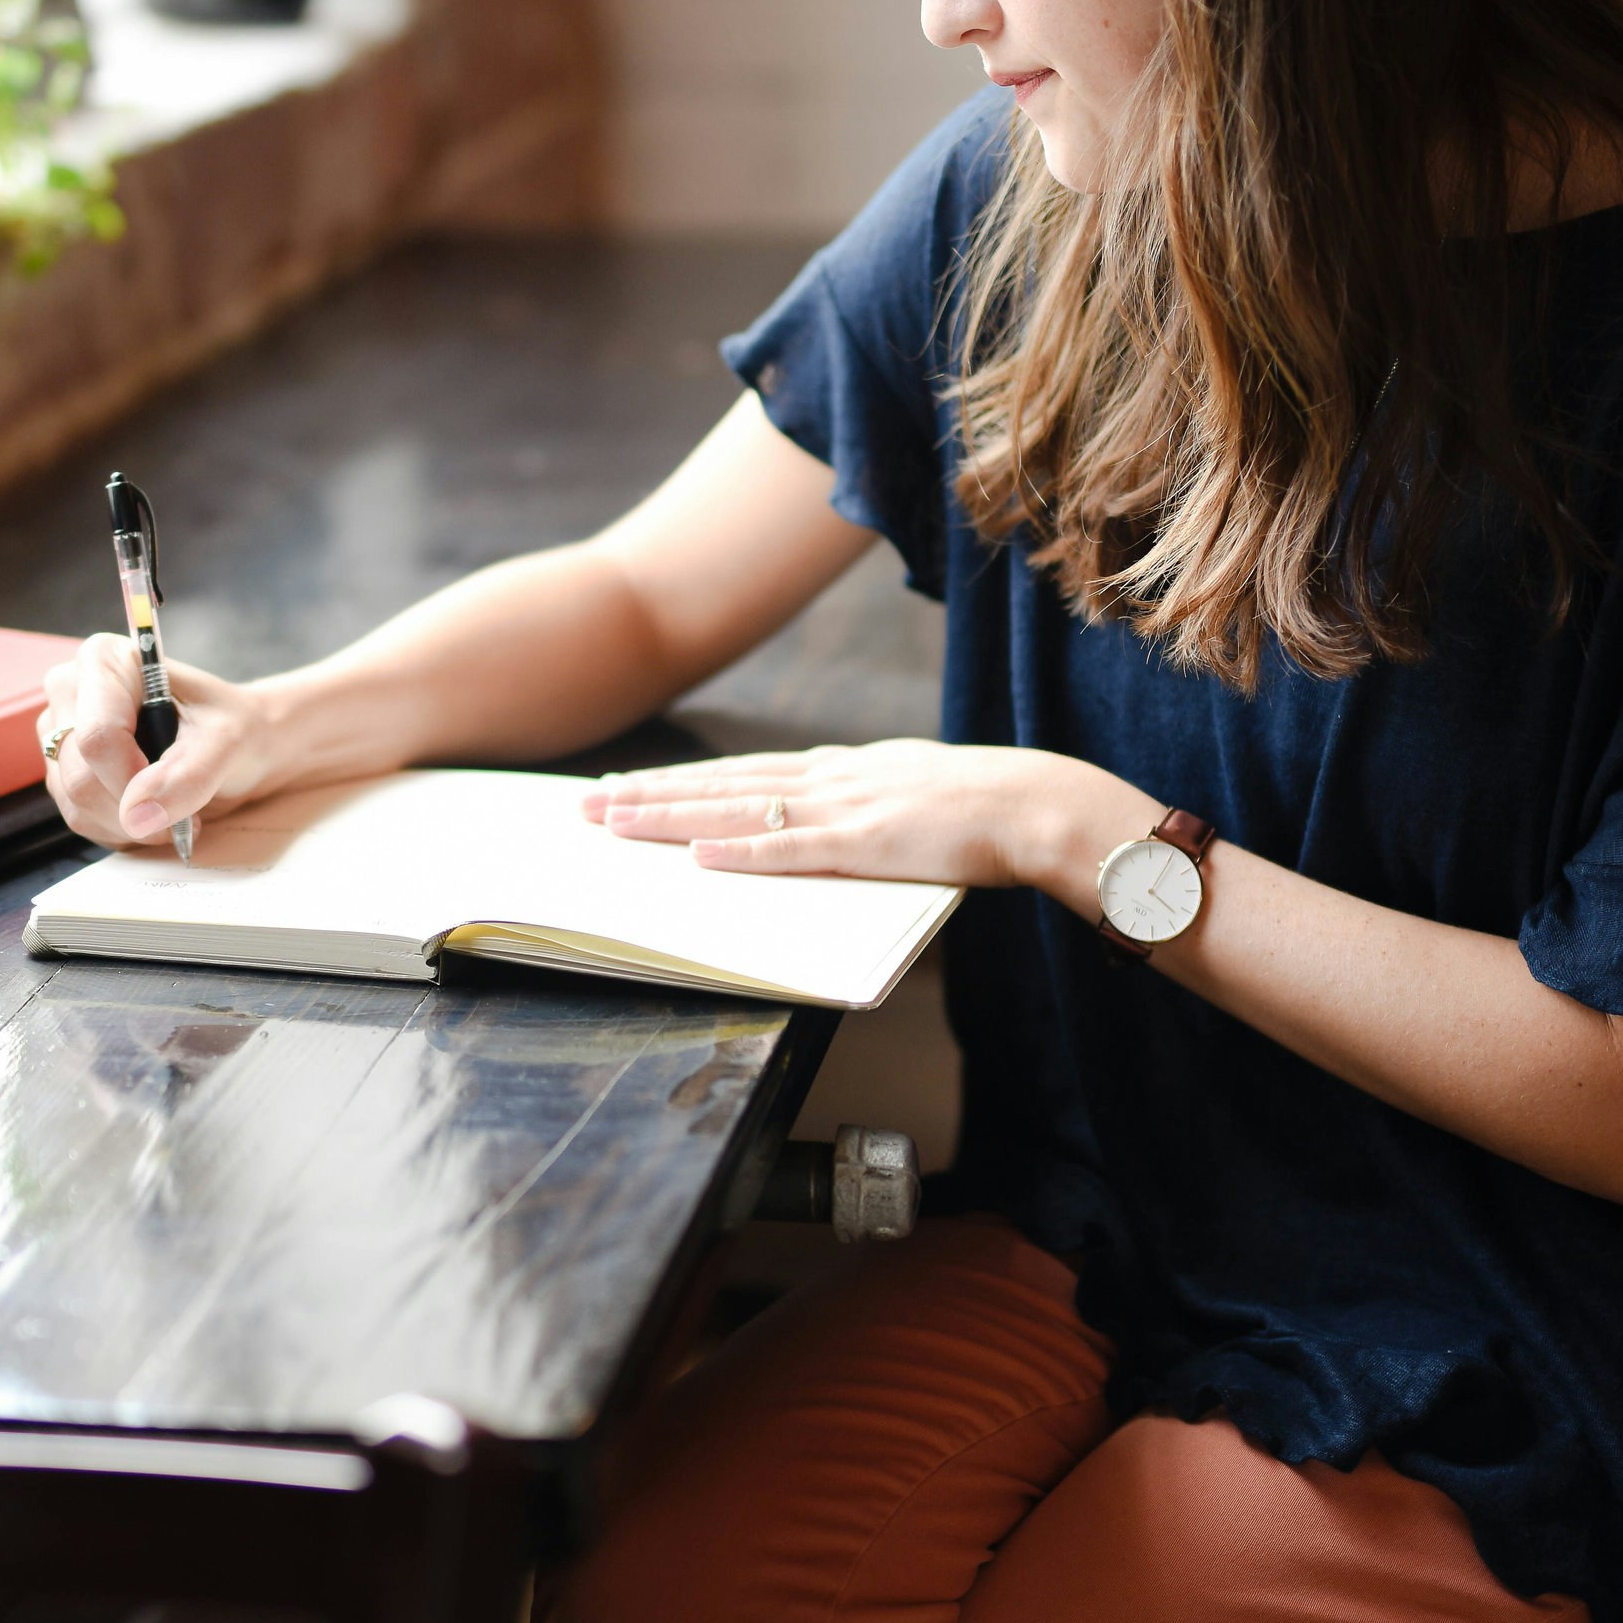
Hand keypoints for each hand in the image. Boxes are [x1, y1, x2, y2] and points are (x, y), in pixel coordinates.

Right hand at [40, 637, 291, 848]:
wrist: (241, 745)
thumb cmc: (234, 727)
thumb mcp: (228, 742)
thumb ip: (188, 775)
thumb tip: (137, 813)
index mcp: (105, 661)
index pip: (97, 736)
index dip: (133, 779)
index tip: (176, 794)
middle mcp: (71, 691)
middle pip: (81, 776)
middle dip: (136, 809)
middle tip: (184, 809)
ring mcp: (61, 733)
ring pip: (77, 804)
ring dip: (131, 824)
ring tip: (172, 808)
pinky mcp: (63, 771)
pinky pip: (80, 819)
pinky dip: (121, 829)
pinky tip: (151, 812)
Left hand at [582, 739, 1127, 895]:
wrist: (1037, 804)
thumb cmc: (983, 808)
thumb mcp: (909, 792)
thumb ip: (863, 802)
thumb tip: (827, 818)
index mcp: (841, 769)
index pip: (741, 771)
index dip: (679, 781)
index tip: (626, 787)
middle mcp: (830, 779)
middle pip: (721, 784)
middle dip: (649, 794)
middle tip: (586, 804)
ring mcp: (845, 809)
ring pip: (739, 810)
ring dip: (672, 817)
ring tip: (614, 822)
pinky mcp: (866, 844)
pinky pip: (790, 850)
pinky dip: (740, 851)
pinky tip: (696, 854)